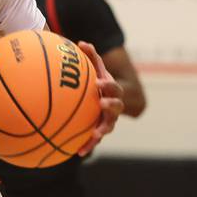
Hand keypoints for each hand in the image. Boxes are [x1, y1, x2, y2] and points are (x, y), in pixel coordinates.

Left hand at [77, 41, 123, 155]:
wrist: (106, 97)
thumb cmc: (97, 79)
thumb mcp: (95, 68)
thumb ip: (90, 56)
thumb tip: (82, 43)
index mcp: (112, 90)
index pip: (114, 87)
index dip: (109, 86)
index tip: (99, 83)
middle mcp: (113, 106)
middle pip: (116, 107)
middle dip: (111, 106)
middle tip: (102, 104)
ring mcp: (108, 119)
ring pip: (108, 126)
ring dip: (102, 130)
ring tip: (95, 135)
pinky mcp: (99, 130)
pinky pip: (95, 140)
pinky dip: (89, 146)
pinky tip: (79, 153)